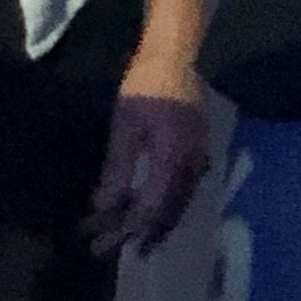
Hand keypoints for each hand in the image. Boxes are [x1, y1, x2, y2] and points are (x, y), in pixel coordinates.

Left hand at [85, 80, 212, 256]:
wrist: (177, 51)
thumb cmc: (146, 84)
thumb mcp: (125, 127)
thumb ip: (117, 170)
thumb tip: (103, 209)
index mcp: (174, 159)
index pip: (150, 209)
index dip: (125, 230)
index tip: (100, 243)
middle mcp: (192, 164)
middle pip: (167, 212)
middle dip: (138, 234)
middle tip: (110, 249)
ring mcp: (200, 157)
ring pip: (178, 203)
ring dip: (154, 224)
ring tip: (132, 241)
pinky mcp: (199, 149)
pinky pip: (184, 189)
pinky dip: (166, 206)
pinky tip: (153, 210)